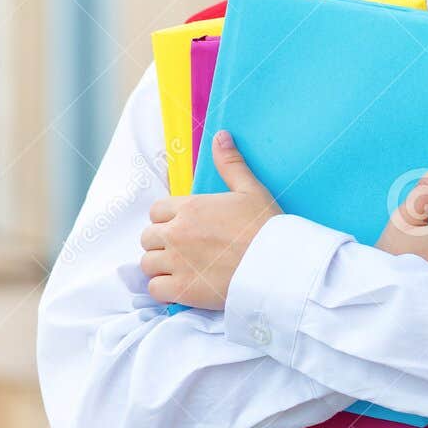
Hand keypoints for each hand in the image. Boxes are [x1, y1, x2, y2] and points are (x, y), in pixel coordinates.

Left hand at [139, 130, 281, 310]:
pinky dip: (164, 290)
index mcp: (189, 208)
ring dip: (161, 267)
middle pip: (148, 237)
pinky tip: (182, 287)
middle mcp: (176, 233)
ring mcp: (177, 263)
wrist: (280, 266)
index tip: (183, 228)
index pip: (156, 211)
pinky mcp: (182, 291)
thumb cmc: (267, 228)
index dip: (167, 220)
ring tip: (182, 269)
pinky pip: (155, 290)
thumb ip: (230, 164)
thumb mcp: (250, 190)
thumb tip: (220, 136)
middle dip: (161, 243)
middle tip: (183, 250)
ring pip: (148, 263)